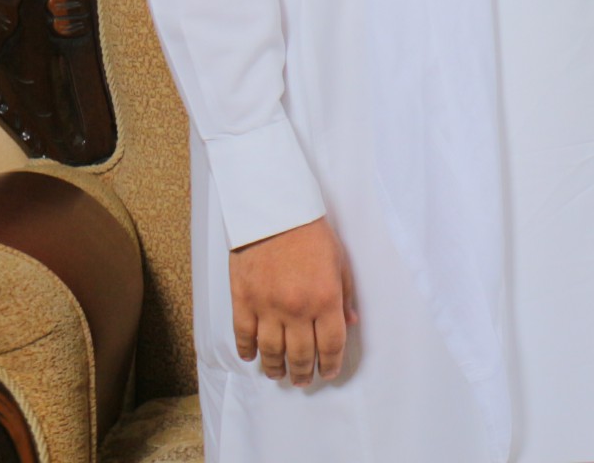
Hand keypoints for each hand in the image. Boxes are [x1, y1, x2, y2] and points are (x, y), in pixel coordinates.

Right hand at [228, 216, 355, 385]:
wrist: (274, 212)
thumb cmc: (312, 234)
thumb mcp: (340, 261)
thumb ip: (346, 295)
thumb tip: (350, 323)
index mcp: (325, 299)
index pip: (330, 344)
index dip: (331, 363)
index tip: (330, 372)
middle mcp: (296, 309)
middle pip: (301, 354)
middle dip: (304, 372)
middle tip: (304, 381)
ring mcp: (267, 307)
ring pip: (271, 351)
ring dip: (276, 368)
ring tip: (280, 375)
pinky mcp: (243, 301)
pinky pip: (244, 336)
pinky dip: (248, 351)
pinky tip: (253, 357)